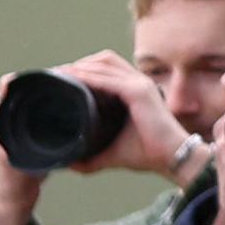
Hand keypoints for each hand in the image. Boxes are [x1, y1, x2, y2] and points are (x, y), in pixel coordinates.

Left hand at [0, 53, 167, 224]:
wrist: (172, 160)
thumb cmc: (147, 154)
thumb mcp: (111, 153)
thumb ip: (90, 156)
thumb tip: (69, 164)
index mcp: (132, 90)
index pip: (104, 69)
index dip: (80, 69)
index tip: (57, 79)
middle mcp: (136, 82)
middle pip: (101, 60)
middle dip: (76, 64)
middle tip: (53, 76)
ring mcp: (138, 84)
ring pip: (103, 64)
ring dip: (78, 66)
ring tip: (56, 75)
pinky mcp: (139, 92)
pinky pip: (108, 79)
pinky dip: (88, 77)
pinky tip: (71, 80)